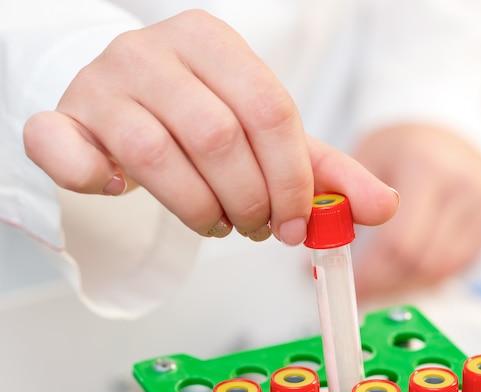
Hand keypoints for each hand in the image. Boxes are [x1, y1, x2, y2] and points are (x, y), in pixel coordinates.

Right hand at [23, 10, 397, 244]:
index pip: (271, 111)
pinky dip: (101, 185)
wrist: (124, 97)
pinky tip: (124, 191)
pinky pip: (72, 156)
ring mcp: (102, 82)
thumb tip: (384, 206)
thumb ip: (325, 170)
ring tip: (213, 222)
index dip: (291, 179)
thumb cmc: (202, 115)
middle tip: (254, 227)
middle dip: (247, 201)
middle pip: (219, 137)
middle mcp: (153, 51)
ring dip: (196, 210)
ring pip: (158, 158)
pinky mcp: (62, 119)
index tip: (296, 221)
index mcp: (214, 42)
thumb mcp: (269, 136)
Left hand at [351, 123, 480, 297]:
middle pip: (423, 262)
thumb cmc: (402, 143)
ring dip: (409, 285)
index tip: (351, 284)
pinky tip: (408, 273)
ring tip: (381, 284)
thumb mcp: (366, 157)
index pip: (399, 243)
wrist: (445, 122)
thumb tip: (324, 248)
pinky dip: (431, 275)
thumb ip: (346, 201)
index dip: (372, 274)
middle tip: (362, 291)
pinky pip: (462, 262)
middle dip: (388, 285)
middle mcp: (463, 185)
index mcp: (425, 168)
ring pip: (444, 269)